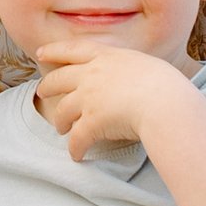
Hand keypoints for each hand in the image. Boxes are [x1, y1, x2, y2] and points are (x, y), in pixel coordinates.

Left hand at [32, 39, 195, 161]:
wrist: (165, 103)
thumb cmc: (165, 84)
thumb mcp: (145, 64)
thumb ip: (130, 68)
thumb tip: (132, 77)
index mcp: (107, 57)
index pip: (74, 49)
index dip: (54, 50)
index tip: (40, 53)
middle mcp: (92, 74)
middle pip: (59, 79)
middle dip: (47, 86)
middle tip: (41, 92)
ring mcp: (88, 98)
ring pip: (63, 110)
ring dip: (60, 121)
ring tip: (60, 128)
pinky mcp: (91, 122)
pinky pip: (76, 139)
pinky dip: (75, 148)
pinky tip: (76, 155)